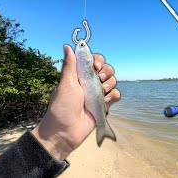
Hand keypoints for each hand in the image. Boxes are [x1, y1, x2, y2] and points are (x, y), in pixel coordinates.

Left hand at [32, 45, 119, 160]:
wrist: (65, 132)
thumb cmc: (61, 107)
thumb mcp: (65, 84)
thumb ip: (70, 65)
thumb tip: (67, 45)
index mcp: (79, 75)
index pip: (93, 60)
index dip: (97, 60)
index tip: (95, 66)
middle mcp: (90, 83)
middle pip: (106, 69)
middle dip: (105, 71)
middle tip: (98, 79)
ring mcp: (98, 94)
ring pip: (112, 80)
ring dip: (109, 84)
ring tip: (101, 92)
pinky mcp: (104, 105)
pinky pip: (115, 95)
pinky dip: (113, 96)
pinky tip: (105, 101)